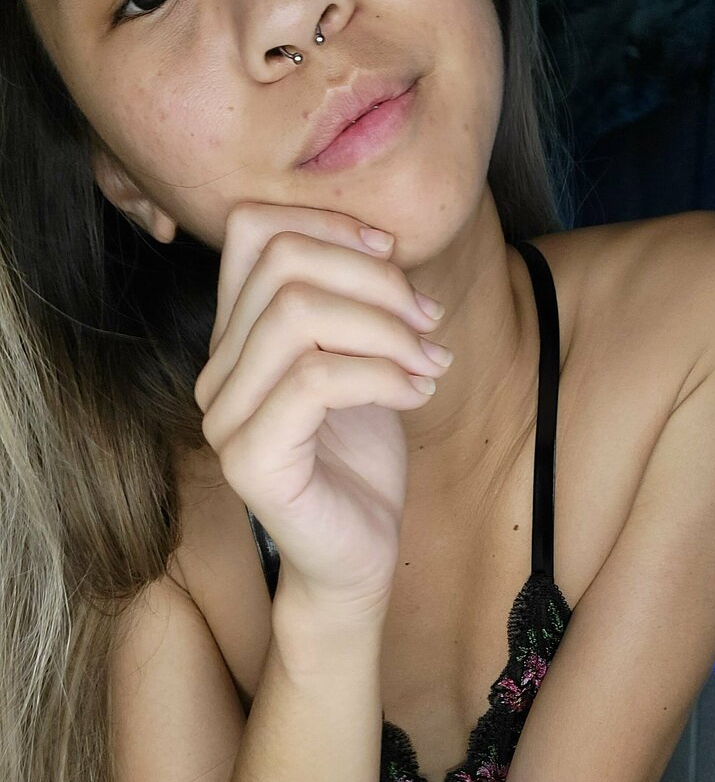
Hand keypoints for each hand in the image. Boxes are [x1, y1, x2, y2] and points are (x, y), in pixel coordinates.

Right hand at [193, 203, 452, 617]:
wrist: (355, 557)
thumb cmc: (361, 461)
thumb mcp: (364, 362)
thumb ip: (356, 306)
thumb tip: (383, 244)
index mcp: (238, 337)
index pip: (253, 232)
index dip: (328, 224)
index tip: (391, 252)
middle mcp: (218, 370)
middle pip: (282, 265)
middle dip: (373, 279)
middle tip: (427, 320)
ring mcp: (226, 415)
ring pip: (297, 316)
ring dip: (385, 328)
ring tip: (430, 359)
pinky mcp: (250, 459)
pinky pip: (316, 380)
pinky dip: (383, 375)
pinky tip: (420, 392)